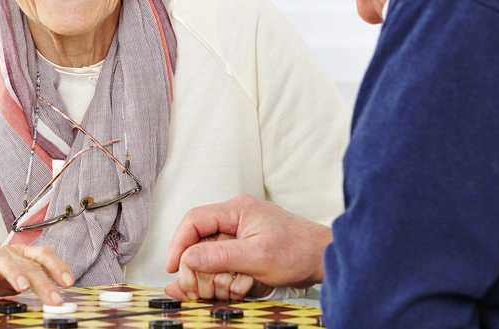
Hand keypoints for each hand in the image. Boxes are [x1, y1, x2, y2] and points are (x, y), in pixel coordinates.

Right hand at [0, 245, 73, 303]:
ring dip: (13, 271)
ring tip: (22, 286)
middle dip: (42, 281)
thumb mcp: (15, 281)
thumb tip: (57, 298)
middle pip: (27, 263)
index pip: (43, 255)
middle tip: (53, 298)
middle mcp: (7, 254)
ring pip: (2, 259)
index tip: (68, 282)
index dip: (57, 266)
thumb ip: (33, 285)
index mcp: (21, 256)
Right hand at [164, 195, 332, 295]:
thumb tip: (188, 257)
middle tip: (199, 288)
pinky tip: (236, 287)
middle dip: (197, 266)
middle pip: (199, 240)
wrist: (324, 258)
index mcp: (236, 209)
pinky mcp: (245, 246)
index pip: (194, 220)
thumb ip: (220, 257)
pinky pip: (223, 261)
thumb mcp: (256, 257)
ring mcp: (240, 231)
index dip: (179, 243)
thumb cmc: (299, 251)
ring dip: (213, 275)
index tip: (173, 266)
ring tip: (228, 289)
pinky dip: (224, 277)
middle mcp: (235, 216)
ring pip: (209, 254)